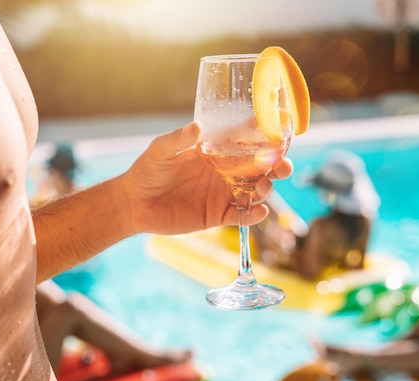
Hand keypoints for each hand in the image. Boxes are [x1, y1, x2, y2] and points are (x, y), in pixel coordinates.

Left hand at [118, 121, 292, 234]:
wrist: (134, 203)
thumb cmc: (147, 170)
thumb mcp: (161, 150)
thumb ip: (178, 140)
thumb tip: (197, 126)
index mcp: (215, 151)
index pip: (245, 141)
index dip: (265, 136)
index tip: (281, 131)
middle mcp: (225, 171)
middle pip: (260, 167)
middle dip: (276, 165)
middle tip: (283, 166)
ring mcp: (223, 193)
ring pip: (255, 191)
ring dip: (266, 189)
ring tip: (263, 188)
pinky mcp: (217, 215)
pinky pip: (241, 216)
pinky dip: (253, 215)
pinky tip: (259, 211)